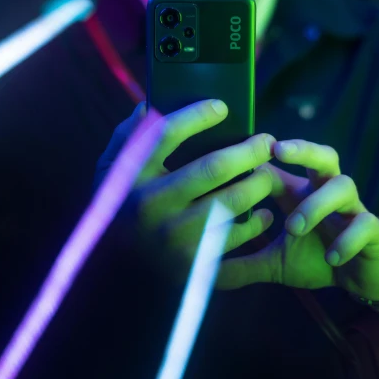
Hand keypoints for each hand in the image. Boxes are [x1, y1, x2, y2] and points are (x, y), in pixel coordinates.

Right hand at [94, 100, 276, 276]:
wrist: (115, 274)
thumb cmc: (120, 207)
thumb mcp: (110, 171)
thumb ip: (128, 137)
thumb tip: (150, 105)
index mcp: (131, 175)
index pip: (166, 134)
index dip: (197, 116)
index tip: (222, 107)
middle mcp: (151, 205)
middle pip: (212, 169)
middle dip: (248, 151)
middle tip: (267, 141)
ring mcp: (172, 238)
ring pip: (230, 204)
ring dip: (258, 185)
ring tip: (268, 174)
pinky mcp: (191, 264)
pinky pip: (234, 239)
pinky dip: (255, 225)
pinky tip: (264, 214)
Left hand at [217, 140, 378, 300]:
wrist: (364, 278)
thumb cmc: (318, 258)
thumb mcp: (275, 263)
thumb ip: (244, 264)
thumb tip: (205, 274)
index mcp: (302, 192)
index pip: (285, 164)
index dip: (264, 154)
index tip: (240, 149)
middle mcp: (328, 191)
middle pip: (323, 155)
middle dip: (303, 148)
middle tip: (278, 150)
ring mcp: (353, 208)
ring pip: (343, 185)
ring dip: (317, 203)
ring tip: (293, 227)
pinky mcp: (374, 231)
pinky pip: (365, 224)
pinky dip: (347, 239)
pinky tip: (332, 257)